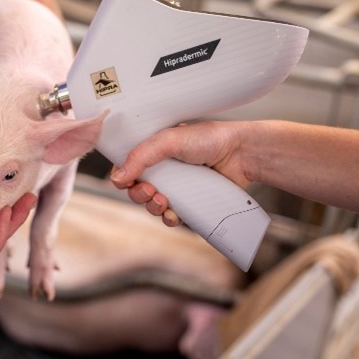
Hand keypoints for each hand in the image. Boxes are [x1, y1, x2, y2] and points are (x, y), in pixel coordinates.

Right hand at [110, 122, 248, 226]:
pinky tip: (174, 214)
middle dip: (138, 194)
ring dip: (152, 208)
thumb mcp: (169, 140)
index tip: (127, 181)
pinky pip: (172, 217)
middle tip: (150, 191)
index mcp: (153, 152)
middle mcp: (163, 170)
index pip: (128, 167)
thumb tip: (117, 177)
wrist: (241, 154)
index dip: (123, 177)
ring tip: (164, 201)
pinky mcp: (190, 203)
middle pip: (137, 190)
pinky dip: (169, 218)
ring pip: (152, 206)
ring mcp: (177, 188)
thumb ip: (141, 156)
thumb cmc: (209, 139)